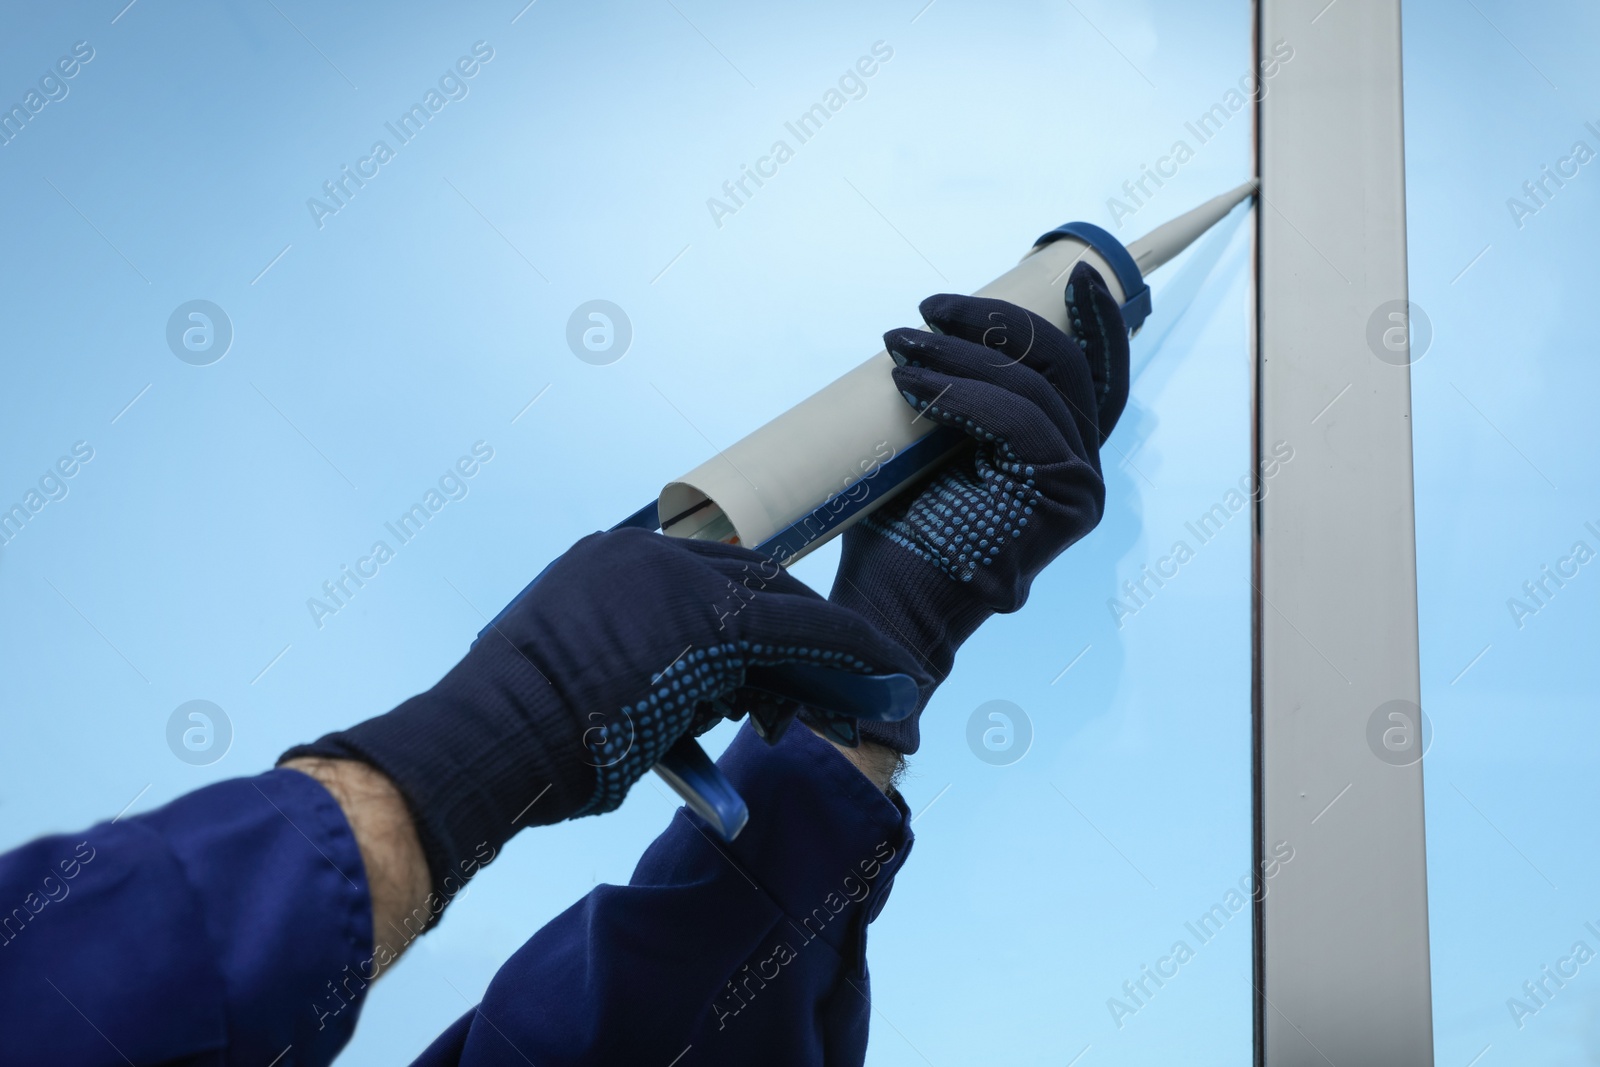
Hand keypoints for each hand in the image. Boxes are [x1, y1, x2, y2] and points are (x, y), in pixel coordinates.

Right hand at [285, 527, 928, 907]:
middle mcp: (646, 555)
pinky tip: (890, 679)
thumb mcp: (587, 684)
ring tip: (882, 692)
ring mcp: (678, 579)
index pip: (707, 579)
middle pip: (754, 586)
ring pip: (784, 609)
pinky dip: (854, 655)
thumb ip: (652, 673)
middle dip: (806, 638)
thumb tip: (714, 705)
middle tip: (853, 675)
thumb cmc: (523, 736)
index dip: (758, 622)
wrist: (492, 738)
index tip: (788, 652)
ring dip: (836, 656)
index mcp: (609, 563)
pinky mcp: (713, 618)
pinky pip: (806, 630)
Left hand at [828, 262, 1129, 752]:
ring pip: (1039, 394)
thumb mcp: (924, 447)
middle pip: (1064, 371)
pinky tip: (916, 387)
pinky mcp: (1060, 513)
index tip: (1067, 269)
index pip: (1089, 377)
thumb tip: (932, 333)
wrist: (882, 616)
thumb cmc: (893, 538)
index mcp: (1056, 458)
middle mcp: (1080, 476)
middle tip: (926, 308)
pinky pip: (1023, 429)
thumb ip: (955, 402)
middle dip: (997, 324)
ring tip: (900, 346)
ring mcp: (1077, 497)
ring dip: (965, 358)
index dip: (1093, 321)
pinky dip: (968, 398)